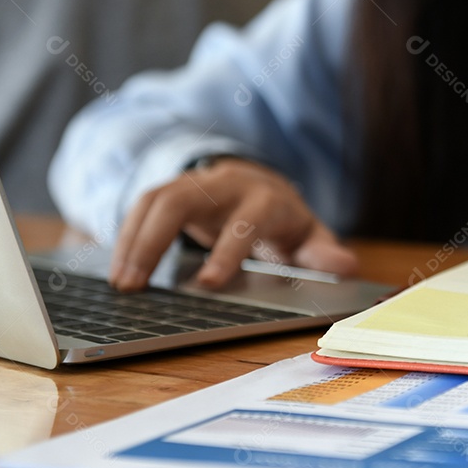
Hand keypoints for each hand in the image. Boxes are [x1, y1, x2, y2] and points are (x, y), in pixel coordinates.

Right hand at [109, 158, 358, 290]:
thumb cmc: (285, 221)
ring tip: (120, 284)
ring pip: (156, 199)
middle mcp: (228, 182)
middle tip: (135, 287)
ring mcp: (197, 181)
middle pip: (184, 199)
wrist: (262, 185)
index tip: (206, 285)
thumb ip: (322, 254)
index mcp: (267, 198)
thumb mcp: (309, 237)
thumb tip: (347, 266)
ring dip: (133, 239)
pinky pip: (142, 204)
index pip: (246, 221)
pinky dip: (127, 233)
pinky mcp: (174, 187)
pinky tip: (119, 267)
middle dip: (156, 241)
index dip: (227, 251)